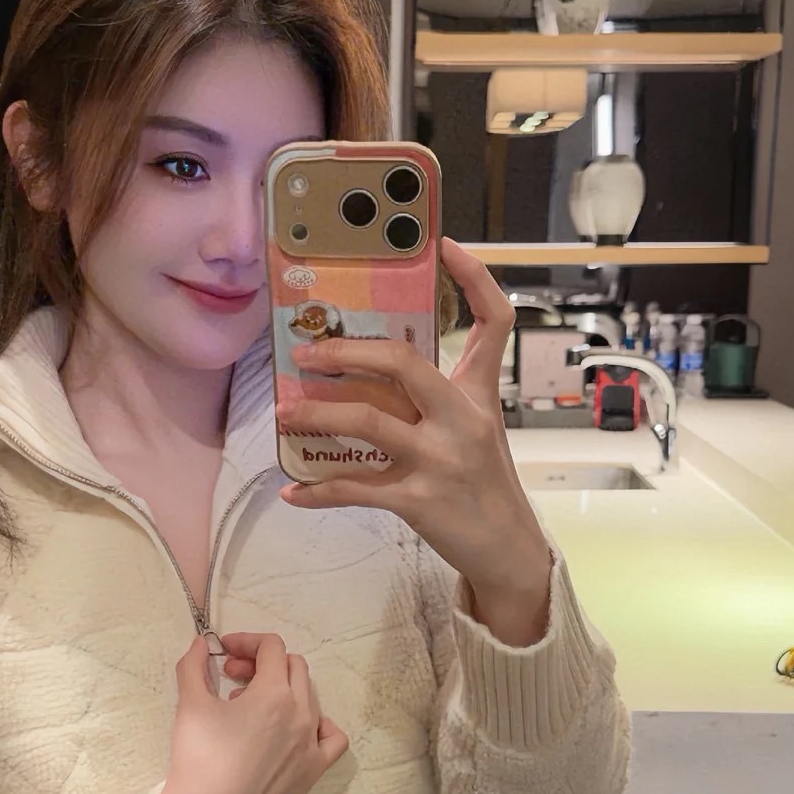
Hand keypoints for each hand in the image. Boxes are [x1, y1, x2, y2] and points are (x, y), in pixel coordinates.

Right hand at [159, 633, 349, 793]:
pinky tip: (295, 729)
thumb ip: (194, 665)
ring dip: (282, 691)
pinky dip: (319, 725)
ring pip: (309, 698)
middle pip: (293, 668)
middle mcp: (302, 714)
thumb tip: (201, 643)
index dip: (246, 642)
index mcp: (275, 693)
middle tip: (231, 679)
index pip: (271, 648)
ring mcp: (312, 744)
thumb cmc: (199, 758)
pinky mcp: (312, 772)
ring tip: (249, 708)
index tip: (223, 654)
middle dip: (262, 664)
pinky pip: (332, 739)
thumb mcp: (190, 704)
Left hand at [277, 236, 553, 638]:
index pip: (495, 322)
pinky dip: (319, 491)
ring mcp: (441, 460)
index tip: (445, 245)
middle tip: (309, 351)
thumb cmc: (484, 483)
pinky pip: (356, 489)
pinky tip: (294, 491)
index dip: (474, 278)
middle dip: (347, 352)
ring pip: (367, 422)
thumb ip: (438, 396)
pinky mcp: (419, 501)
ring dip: (317, 414)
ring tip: (285, 411)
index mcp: (478, 394)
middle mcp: (462, 419)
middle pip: (403, 363)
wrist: (508, 549)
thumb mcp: (477, 429)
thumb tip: (373, 372)